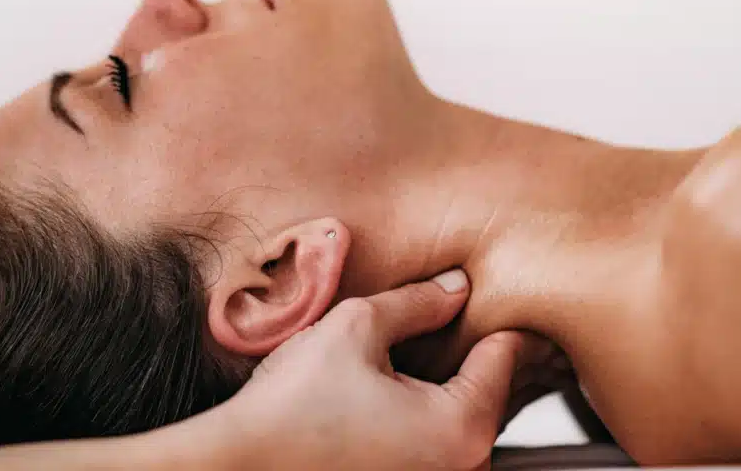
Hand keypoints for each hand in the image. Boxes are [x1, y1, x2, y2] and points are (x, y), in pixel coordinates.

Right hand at [179, 269, 528, 469]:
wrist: (237, 466)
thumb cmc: (289, 410)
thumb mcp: (355, 329)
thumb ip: (416, 303)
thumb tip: (455, 287)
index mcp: (460, 428)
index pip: (503, 359)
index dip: (495, 321)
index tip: (488, 302)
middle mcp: (461, 470)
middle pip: (489, 396)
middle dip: (469, 359)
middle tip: (447, 325)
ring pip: (463, 427)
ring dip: (447, 394)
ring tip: (409, 364)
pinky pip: (436, 452)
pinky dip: (425, 425)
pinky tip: (388, 403)